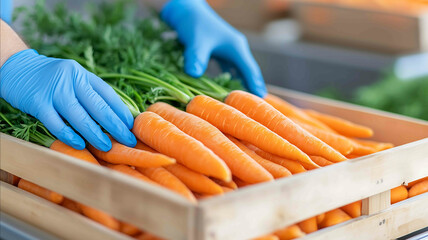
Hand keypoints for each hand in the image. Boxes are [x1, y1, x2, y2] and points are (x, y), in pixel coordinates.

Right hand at [0, 49, 135, 150]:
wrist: (16, 68)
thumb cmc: (51, 78)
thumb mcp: (73, 78)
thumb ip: (90, 93)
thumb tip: (113, 117)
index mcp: (83, 74)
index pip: (108, 94)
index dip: (121, 112)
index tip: (131, 126)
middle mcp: (71, 80)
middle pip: (98, 107)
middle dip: (115, 126)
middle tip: (128, 140)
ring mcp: (54, 91)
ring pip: (79, 117)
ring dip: (95, 134)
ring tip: (107, 147)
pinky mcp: (37, 103)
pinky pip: (56, 123)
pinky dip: (69, 136)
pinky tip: (80, 144)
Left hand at [161, 0, 266, 96]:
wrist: (186, 9)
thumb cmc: (193, 23)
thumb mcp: (196, 41)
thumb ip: (196, 57)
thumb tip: (194, 74)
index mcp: (236, 47)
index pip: (250, 70)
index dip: (255, 85)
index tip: (262, 99)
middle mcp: (236, 49)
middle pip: (248, 72)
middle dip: (252, 87)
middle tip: (257, 107)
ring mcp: (228, 50)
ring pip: (240, 71)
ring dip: (242, 84)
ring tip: (245, 101)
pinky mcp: (219, 51)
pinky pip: (229, 68)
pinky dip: (231, 79)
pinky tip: (228, 89)